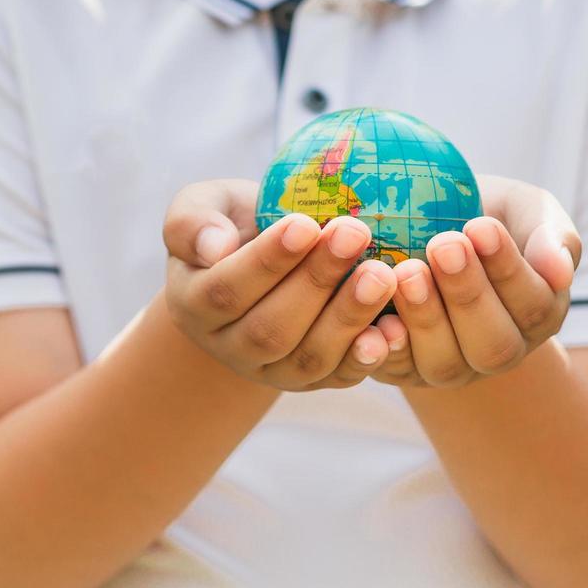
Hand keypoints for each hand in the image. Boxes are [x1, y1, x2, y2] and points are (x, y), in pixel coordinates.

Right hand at [161, 179, 400, 390]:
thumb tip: (215, 247)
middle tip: (354, 234)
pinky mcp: (315, 380)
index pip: (226, 291)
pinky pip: (341, 376)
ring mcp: (273, 371)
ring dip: (348, 317)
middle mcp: (230, 348)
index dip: (267, 262)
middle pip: (270, 330)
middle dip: (316, 282)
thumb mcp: (202, 206)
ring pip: (308, 357)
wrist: (263, 263)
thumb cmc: (235, 223)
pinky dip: (369, 356)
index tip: (305, 224)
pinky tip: (395, 327)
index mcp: (193, 305)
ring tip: (382, 274)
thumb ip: (192, 222)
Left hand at [325, 174, 582, 389]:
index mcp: (536, 314)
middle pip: (493, 343)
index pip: (532, 304)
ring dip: (426, 319)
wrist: (422, 225)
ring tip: (407, 272)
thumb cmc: (482, 213)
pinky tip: (378, 319)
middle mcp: (498, 349)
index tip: (480, 226)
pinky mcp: (402, 369)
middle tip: (443, 246)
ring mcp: (450, 365)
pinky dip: (386, 349)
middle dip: (468, 294)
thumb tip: (560, 271)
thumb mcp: (524, 209)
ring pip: (446, 362)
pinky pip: (395, 371)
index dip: (507, 269)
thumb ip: (550, 234)